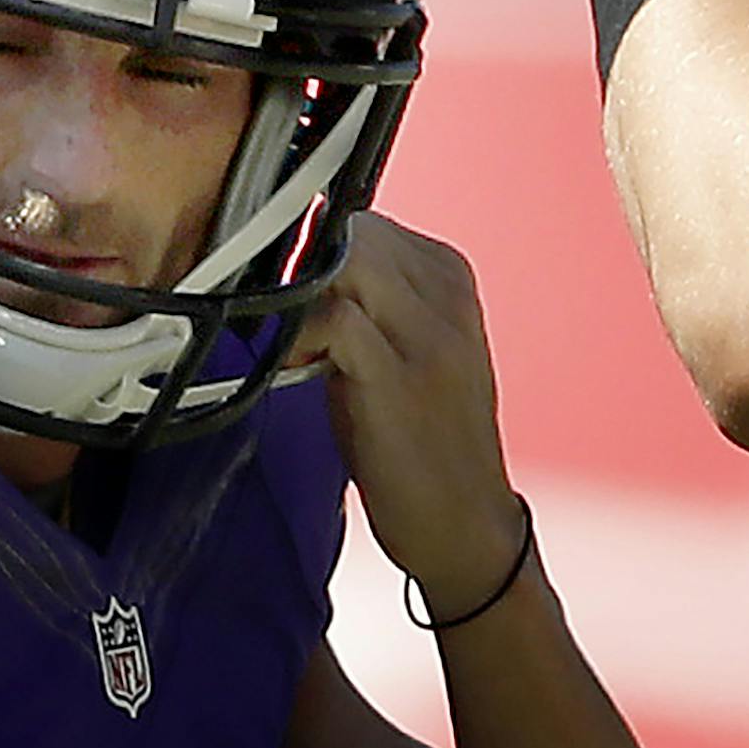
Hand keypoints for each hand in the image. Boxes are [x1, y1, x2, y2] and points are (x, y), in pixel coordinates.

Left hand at [287, 213, 523, 616]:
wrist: (466, 524)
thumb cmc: (425, 438)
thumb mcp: (413, 347)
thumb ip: (375, 298)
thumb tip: (302, 262)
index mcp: (450, 279)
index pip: (368, 223)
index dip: (314, 253)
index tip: (291, 297)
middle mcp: (447, 296)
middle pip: (353, 234)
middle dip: (302, 270)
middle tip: (282, 324)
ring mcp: (429, 335)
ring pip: (344, 264)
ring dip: (299, 300)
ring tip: (291, 348)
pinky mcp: (400, 377)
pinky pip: (334, 319)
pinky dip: (298, 336)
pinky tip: (293, 370)